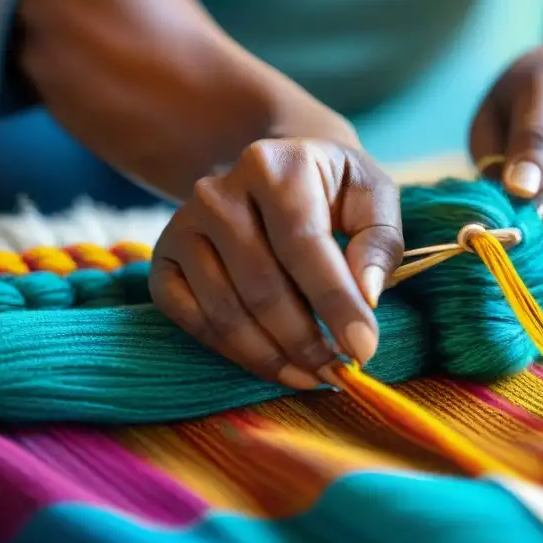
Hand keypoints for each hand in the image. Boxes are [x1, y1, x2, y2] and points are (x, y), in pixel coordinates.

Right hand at [149, 136, 402, 388]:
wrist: (273, 170)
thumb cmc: (330, 189)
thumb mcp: (370, 194)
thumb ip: (378, 239)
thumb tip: (367, 295)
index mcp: (273, 167)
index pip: (303, 245)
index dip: (335, 303)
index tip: (364, 350)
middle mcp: (218, 192)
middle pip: (261, 287)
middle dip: (305, 342)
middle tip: (338, 372)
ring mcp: (183, 224)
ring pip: (225, 312)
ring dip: (272, 357)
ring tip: (312, 375)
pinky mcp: (164, 257)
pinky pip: (193, 320)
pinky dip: (235, 353)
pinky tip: (275, 364)